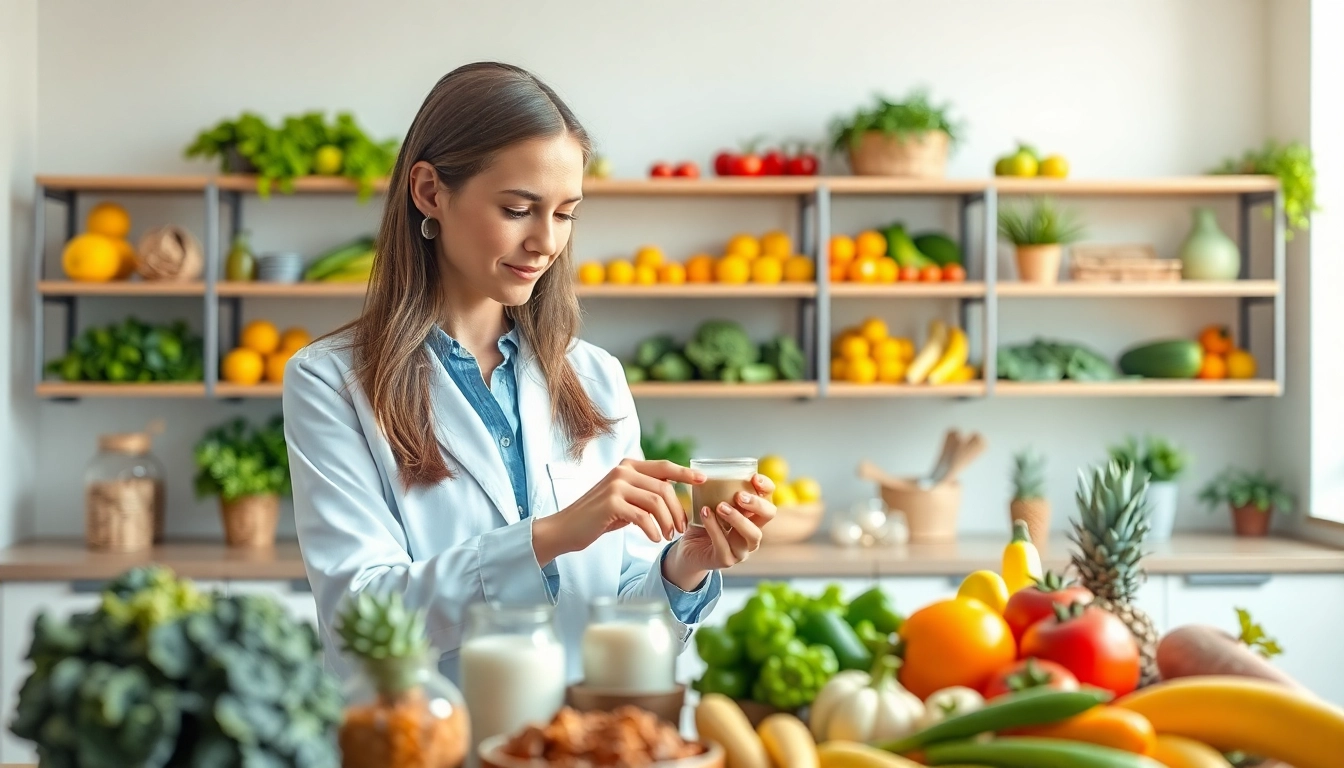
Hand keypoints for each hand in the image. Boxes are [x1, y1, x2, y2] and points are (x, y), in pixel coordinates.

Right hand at [533, 459, 703, 566]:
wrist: (566, 529)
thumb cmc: (598, 517)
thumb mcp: (623, 499)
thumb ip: (643, 492)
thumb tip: (673, 495)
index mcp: (627, 466)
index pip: (663, 467)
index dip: (685, 472)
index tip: (703, 480)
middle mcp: (622, 471)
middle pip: (664, 488)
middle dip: (677, 510)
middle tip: (679, 528)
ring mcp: (616, 485)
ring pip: (656, 502)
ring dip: (667, 522)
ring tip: (667, 536)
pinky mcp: (611, 503)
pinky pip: (642, 516)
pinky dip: (652, 530)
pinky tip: (654, 539)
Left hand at [664, 473, 776, 588]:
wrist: (688, 551)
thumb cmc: (703, 525)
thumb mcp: (711, 504)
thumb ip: (715, 491)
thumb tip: (707, 468)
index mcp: (752, 516)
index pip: (769, 498)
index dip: (767, 487)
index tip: (754, 477)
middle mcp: (752, 532)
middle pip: (769, 515)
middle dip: (757, 503)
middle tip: (739, 495)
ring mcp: (742, 549)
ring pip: (752, 534)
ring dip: (737, 518)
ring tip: (720, 506)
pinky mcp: (727, 560)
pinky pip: (724, 544)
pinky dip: (714, 528)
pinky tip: (705, 514)